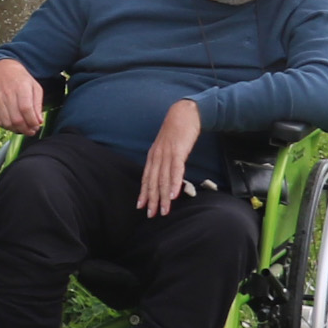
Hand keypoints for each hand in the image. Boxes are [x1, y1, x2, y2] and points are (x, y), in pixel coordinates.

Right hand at [0, 55, 44, 134]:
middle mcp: (7, 93)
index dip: (32, 122)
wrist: (0, 68)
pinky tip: (12, 124)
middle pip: (16, 119)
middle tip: (31, 131)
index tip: (37, 126)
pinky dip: (6, 126)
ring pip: (7, 122)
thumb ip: (37, 104)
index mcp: (21, 87)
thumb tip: (39, 121)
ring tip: (22, 129)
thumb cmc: (21, 79)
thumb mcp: (34, 87)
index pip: (26, 110)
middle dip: (26, 129)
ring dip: (16, 129)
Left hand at [140, 99, 202, 216]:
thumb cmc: (178, 131)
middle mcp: (157, 156)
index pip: (146, 177)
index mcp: (153, 155)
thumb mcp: (168, 147)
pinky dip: (174, 183)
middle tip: (151, 215)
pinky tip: (174, 195)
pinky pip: (176, 169)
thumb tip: (166, 175)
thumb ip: (166, 160)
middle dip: (152, 199)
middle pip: (153, 181)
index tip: (141, 206)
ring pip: (163, 179)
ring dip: (163, 196)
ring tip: (164, 211)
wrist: (186, 113)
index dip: (144, 192)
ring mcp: (167, 153)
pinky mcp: (178, 151)